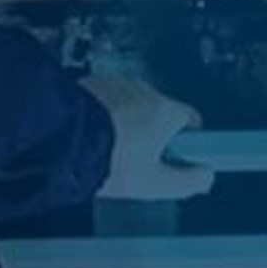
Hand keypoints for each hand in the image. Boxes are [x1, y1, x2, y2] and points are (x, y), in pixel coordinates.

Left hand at [88, 73, 214, 201]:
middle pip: (160, 113)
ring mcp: (116, 84)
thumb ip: (187, 180)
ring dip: (126, 123)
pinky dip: (104, 115)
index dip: (186, 141)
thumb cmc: (109, 161)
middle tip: (137, 161)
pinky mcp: (90, 84)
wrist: (61, 141)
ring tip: (109, 151)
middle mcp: (144, 91)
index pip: (191, 120)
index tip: (177, 156)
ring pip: (131, 106)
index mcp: (166, 111)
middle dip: (153, 134)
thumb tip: (205, 177)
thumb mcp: (155, 183)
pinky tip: (92, 137)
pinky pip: (106, 101)